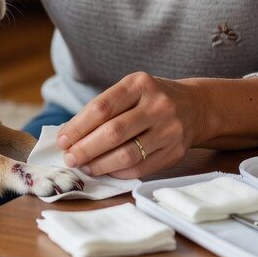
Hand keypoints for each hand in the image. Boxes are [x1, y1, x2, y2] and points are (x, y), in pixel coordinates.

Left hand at [55, 72, 205, 178]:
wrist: (195, 106)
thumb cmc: (151, 98)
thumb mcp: (131, 90)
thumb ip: (104, 108)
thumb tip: (70, 135)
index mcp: (140, 84)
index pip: (102, 107)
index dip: (78, 126)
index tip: (62, 139)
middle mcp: (157, 105)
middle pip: (113, 132)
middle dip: (86, 148)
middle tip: (70, 158)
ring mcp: (169, 130)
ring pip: (127, 154)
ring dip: (100, 164)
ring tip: (85, 167)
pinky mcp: (175, 152)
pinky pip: (141, 168)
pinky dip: (119, 172)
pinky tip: (106, 170)